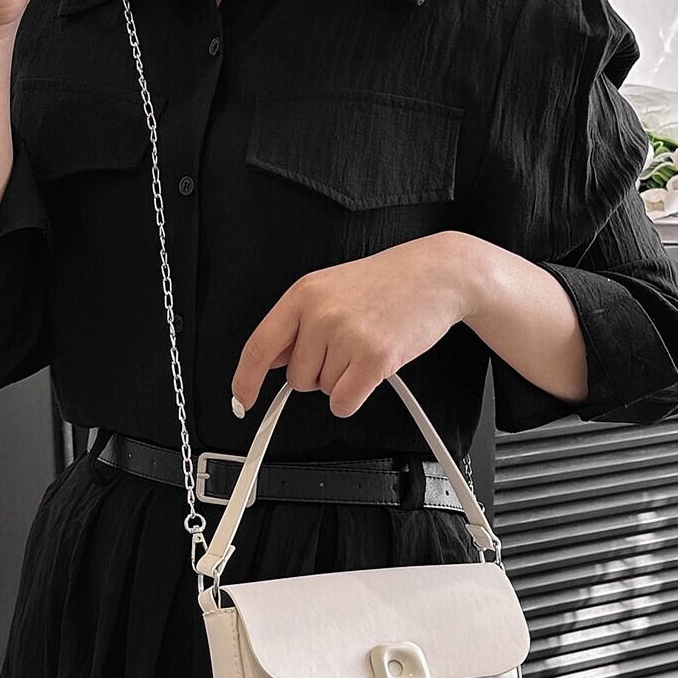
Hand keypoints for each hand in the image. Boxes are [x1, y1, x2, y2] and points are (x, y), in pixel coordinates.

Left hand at [231, 231, 486, 418]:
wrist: (436, 274)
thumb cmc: (386, 283)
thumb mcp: (330, 288)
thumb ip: (298, 324)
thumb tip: (269, 361)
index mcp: (303, 294)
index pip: (259, 346)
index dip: (245, 379)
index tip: (241, 399)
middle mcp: (320, 314)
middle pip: (296, 378)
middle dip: (318, 372)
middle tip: (347, 344)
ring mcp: (347, 336)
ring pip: (323, 391)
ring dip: (344, 379)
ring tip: (366, 344)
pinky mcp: (374, 359)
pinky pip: (344, 403)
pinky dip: (354, 397)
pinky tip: (372, 368)